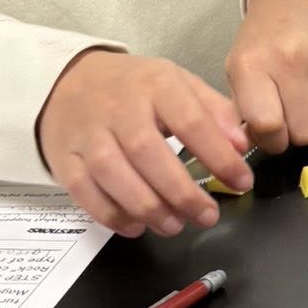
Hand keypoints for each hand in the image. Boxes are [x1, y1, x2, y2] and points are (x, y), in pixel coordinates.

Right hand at [38, 50, 251, 237]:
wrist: (70, 81)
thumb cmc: (136, 88)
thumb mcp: (180, 84)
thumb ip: (215, 112)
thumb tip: (243, 145)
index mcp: (156, 85)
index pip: (191, 122)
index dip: (219, 156)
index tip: (241, 182)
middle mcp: (119, 108)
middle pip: (149, 153)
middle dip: (182, 192)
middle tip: (207, 216)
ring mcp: (87, 134)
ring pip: (114, 175)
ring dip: (148, 208)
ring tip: (175, 225)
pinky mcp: (64, 158)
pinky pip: (84, 191)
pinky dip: (111, 214)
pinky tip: (137, 226)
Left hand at [225, 0, 307, 153]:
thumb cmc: (265, 40)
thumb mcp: (239, 69)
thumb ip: (244, 110)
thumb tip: (256, 145)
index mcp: (251, 65)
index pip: (268, 125)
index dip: (273, 141)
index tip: (273, 135)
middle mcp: (289, 59)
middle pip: (304, 132)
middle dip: (298, 131)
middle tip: (292, 113)